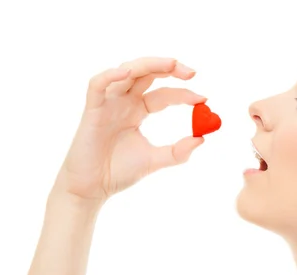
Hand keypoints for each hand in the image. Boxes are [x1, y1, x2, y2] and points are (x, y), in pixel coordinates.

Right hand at [52, 57, 206, 205]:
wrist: (92, 189)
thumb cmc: (118, 173)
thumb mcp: (155, 160)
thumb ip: (177, 152)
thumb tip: (202, 138)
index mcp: (138, 111)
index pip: (164, 94)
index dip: (184, 93)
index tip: (204, 99)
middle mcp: (123, 102)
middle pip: (147, 73)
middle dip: (170, 68)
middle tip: (192, 72)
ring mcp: (107, 104)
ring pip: (126, 71)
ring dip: (149, 64)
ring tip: (171, 64)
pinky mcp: (91, 110)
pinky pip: (97, 85)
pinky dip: (110, 76)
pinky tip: (128, 73)